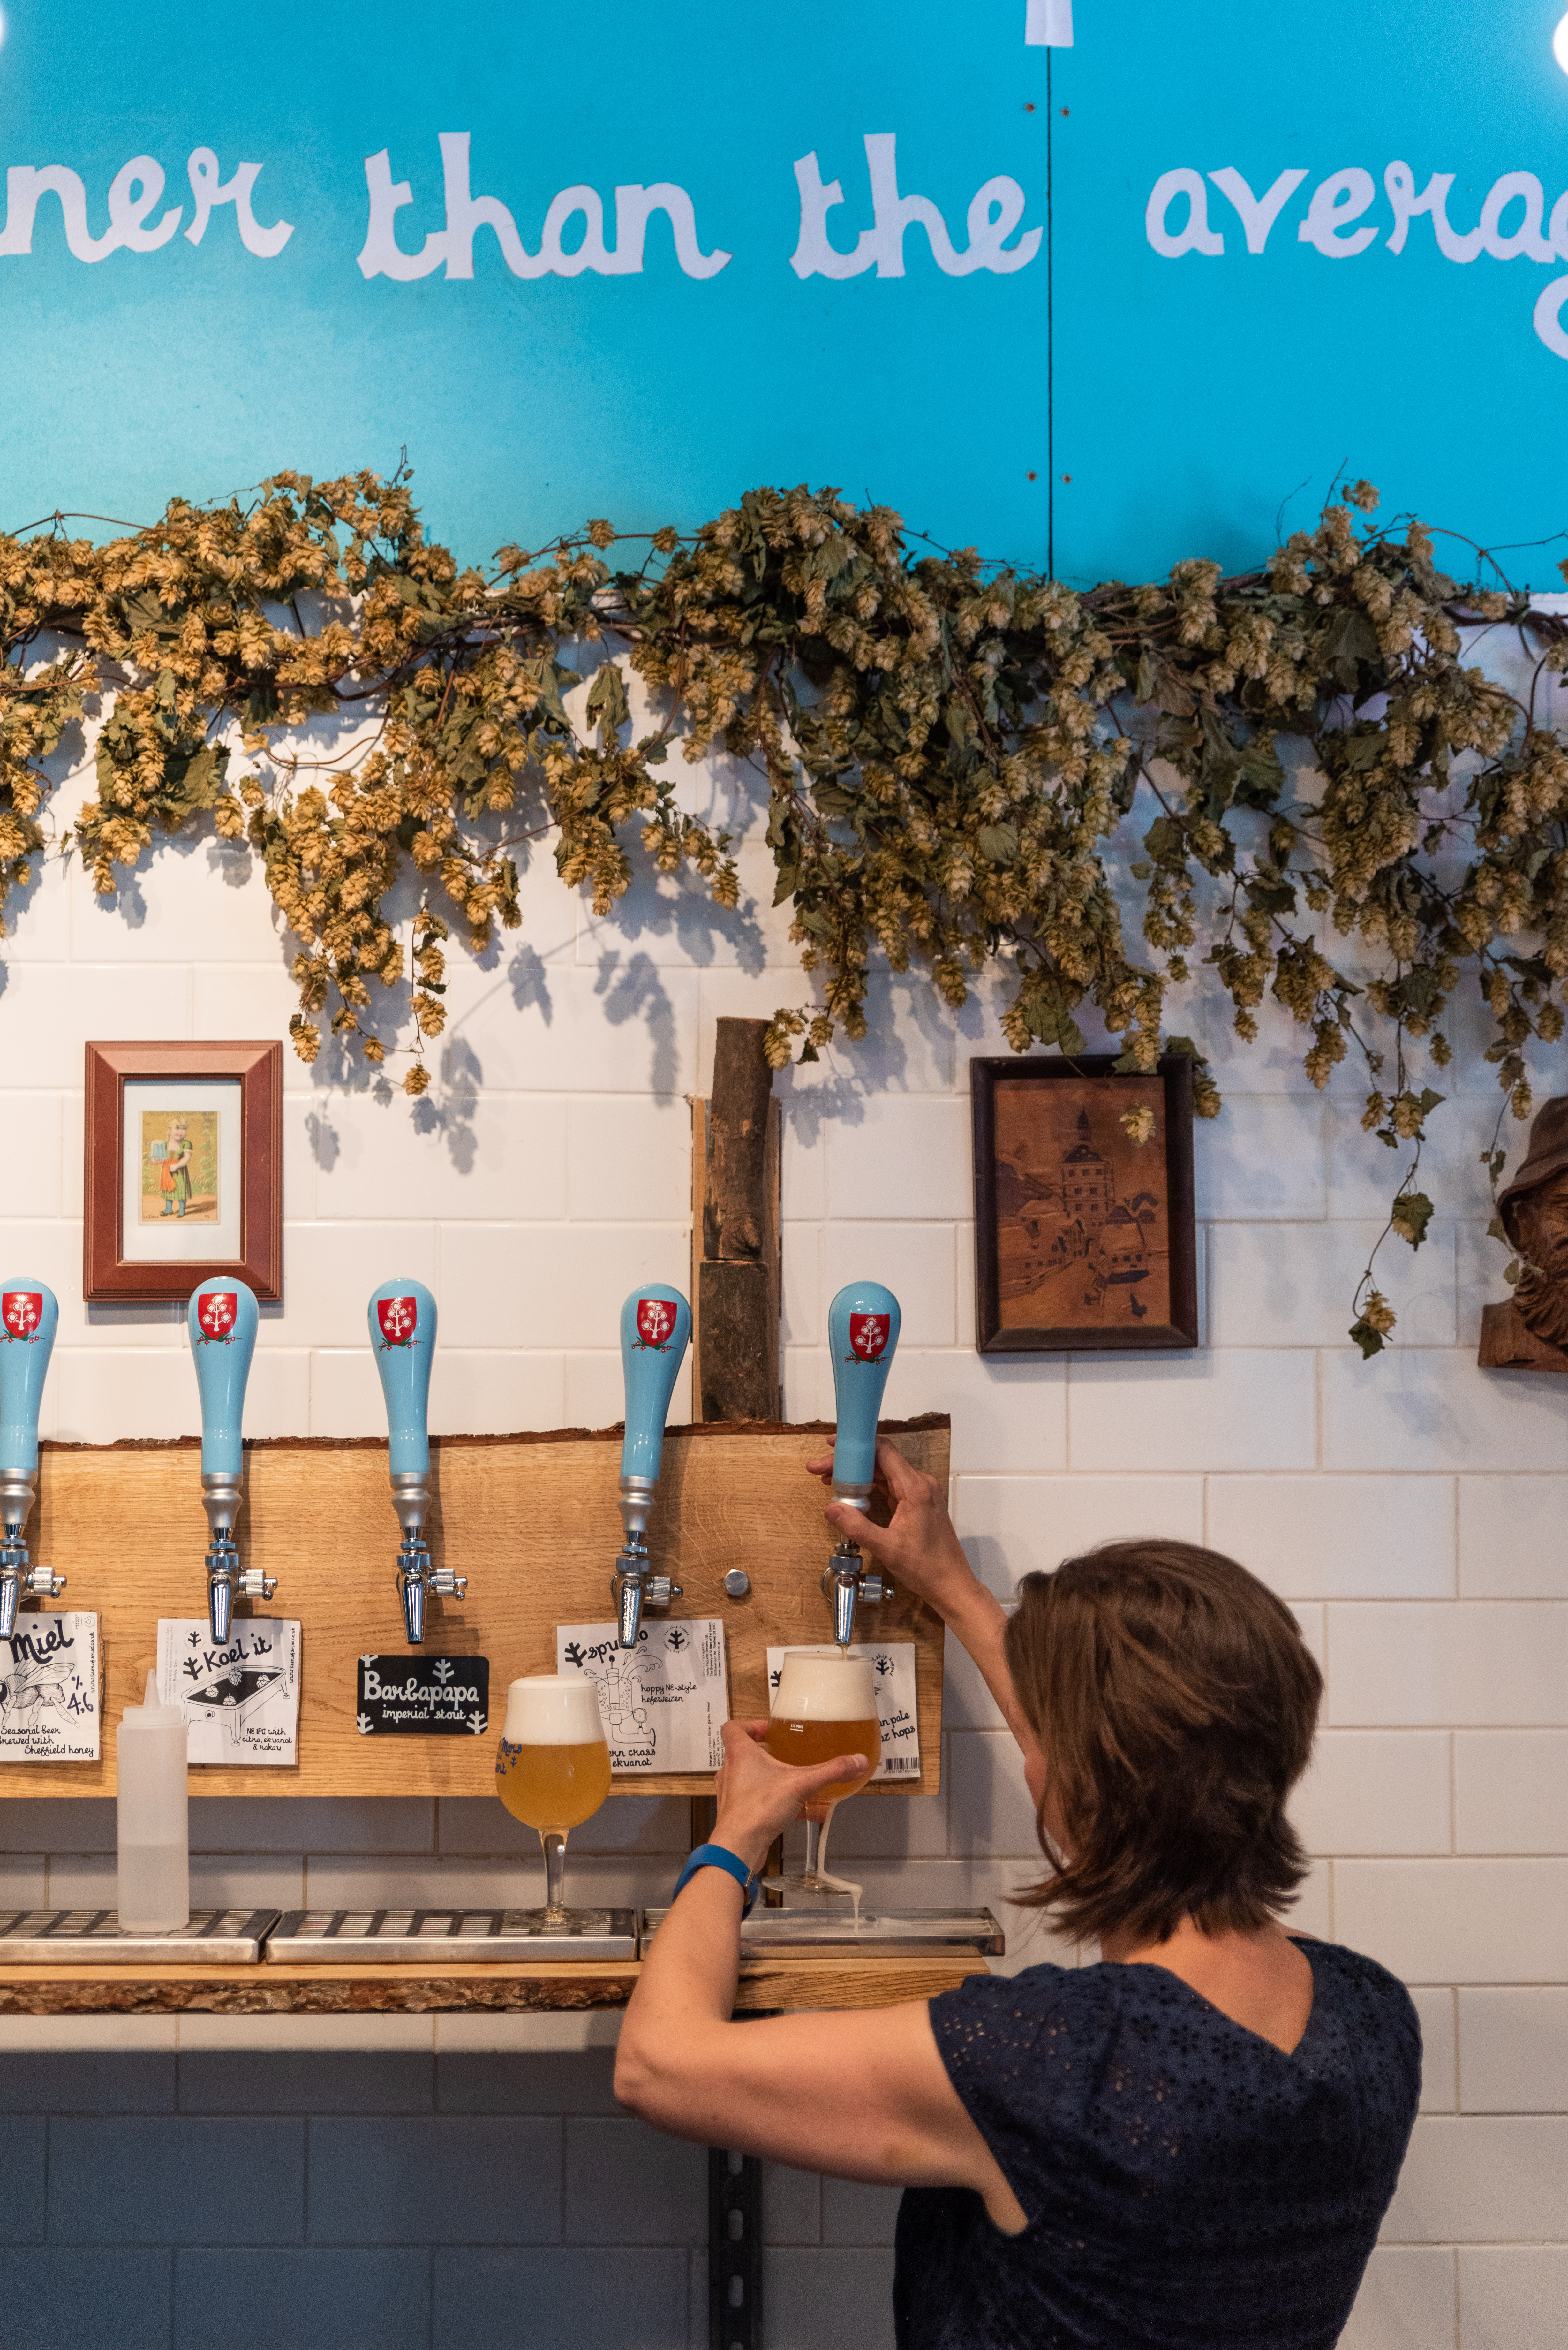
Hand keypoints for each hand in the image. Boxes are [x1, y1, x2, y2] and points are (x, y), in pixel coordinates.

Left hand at [711, 1719, 867, 1875]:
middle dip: (765, 1754)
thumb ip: (831, 1771)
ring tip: (793, 1784)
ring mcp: (732, 1795)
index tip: (768, 1730)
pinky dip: (775, 1804)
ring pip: (751, 1780)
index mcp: (739, 1754)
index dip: (749, 1725)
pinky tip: (798, 1812)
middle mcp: (731, 1772)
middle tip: (784, 1754)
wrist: (739, 1847)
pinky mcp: (739, 1815)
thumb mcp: (801, 1784)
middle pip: (743, 1754)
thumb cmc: (756, 1809)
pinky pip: (758, 1803)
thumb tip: (856, 1761)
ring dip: (770, 1780)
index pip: (733, 1728)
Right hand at [805, 1435, 973, 1612]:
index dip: (856, 1445)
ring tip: (829, 1479)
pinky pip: (891, 1486)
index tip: (833, 1445)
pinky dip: (869, 1486)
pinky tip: (851, 1493)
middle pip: (880, 1461)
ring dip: (857, 1475)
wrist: (951, 1583)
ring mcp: (920, 1493)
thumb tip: (830, 1509)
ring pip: (884, 1472)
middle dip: (848, 1463)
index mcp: (915, 1489)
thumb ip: (857, 1527)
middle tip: (820, 1469)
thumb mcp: (887, 1548)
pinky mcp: (917, 1502)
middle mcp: (920, 1484)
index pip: (883, 1451)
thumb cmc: (927, 1568)